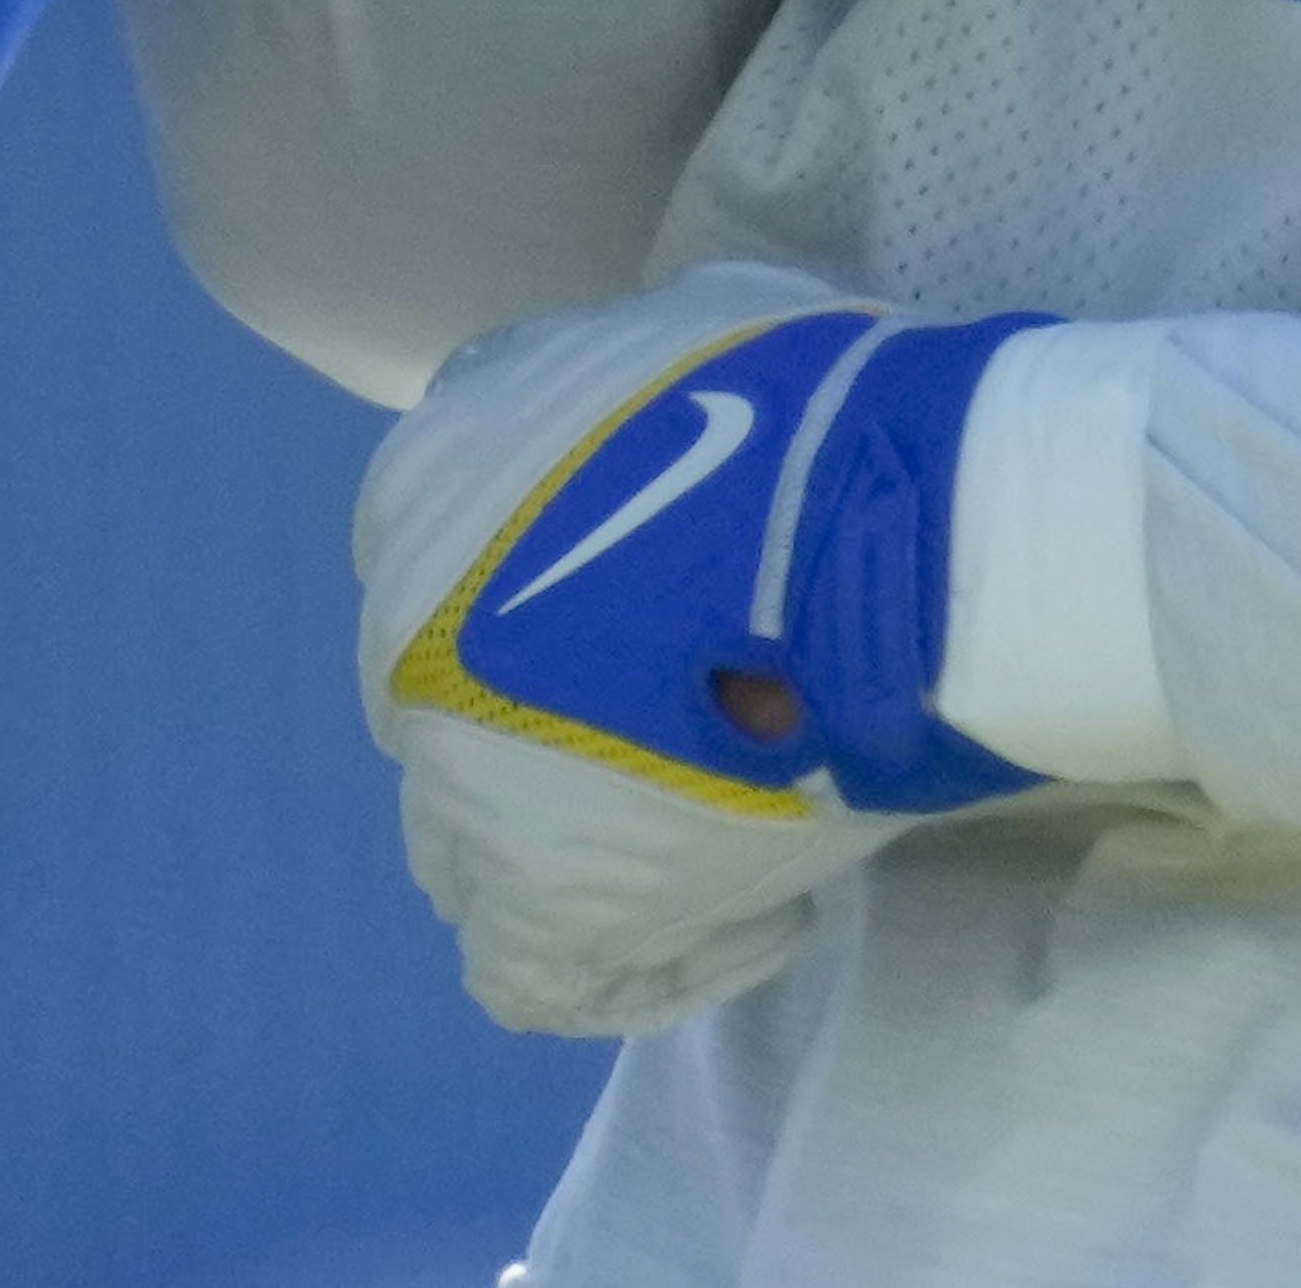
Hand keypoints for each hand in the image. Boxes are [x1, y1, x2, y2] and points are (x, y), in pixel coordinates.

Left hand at [364, 262, 1048, 1035]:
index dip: (546, 605)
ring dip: (569, 841)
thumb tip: (606, 417)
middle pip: (447, 712)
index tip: (646, 624)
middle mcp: (406, 634)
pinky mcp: (541, 898)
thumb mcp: (669, 329)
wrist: (895, 542)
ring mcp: (462, 779)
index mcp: (428, 486)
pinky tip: (757, 915)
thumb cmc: (813, 416)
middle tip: (686, 726)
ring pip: (468, 846)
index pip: (436, 572)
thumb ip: (591, 383)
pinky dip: (634, 962)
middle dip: (544, 725)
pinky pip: (535, 972)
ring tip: (709, 830)